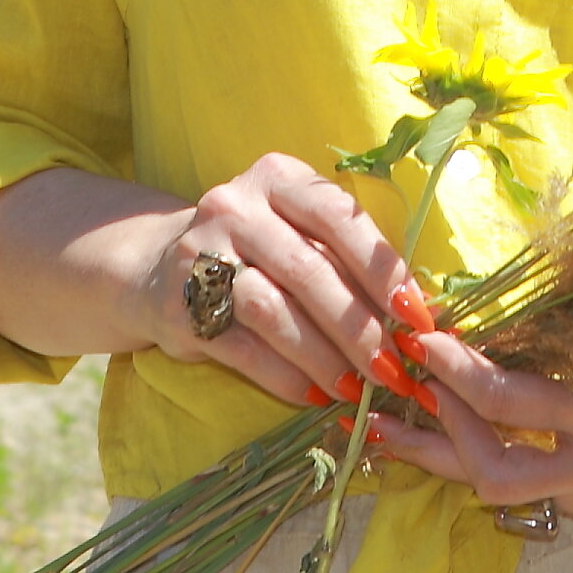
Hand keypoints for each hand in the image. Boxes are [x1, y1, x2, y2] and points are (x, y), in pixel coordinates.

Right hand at [141, 151, 420, 413]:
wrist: (155, 268)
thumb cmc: (255, 251)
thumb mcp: (295, 231)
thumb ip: (344, 256)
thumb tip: (414, 313)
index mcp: (277, 177)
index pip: (339, 217)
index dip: (382, 269)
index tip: (417, 317)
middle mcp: (235, 206)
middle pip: (309, 270)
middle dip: (359, 327)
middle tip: (395, 369)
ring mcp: (200, 253)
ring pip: (273, 310)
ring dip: (323, 357)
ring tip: (357, 390)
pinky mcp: (177, 304)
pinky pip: (241, 347)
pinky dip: (283, 376)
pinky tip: (314, 395)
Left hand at [362, 328, 572, 523]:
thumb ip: (546, 338)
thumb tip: (462, 323)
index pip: (508, 398)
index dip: (454, 371)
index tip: (419, 340)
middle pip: (492, 468)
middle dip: (432, 435)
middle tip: (391, 398)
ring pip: (499, 489)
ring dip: (444, 456)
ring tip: (392, 429)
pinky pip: (528, 488)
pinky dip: (486, 459)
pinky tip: (450, 435)